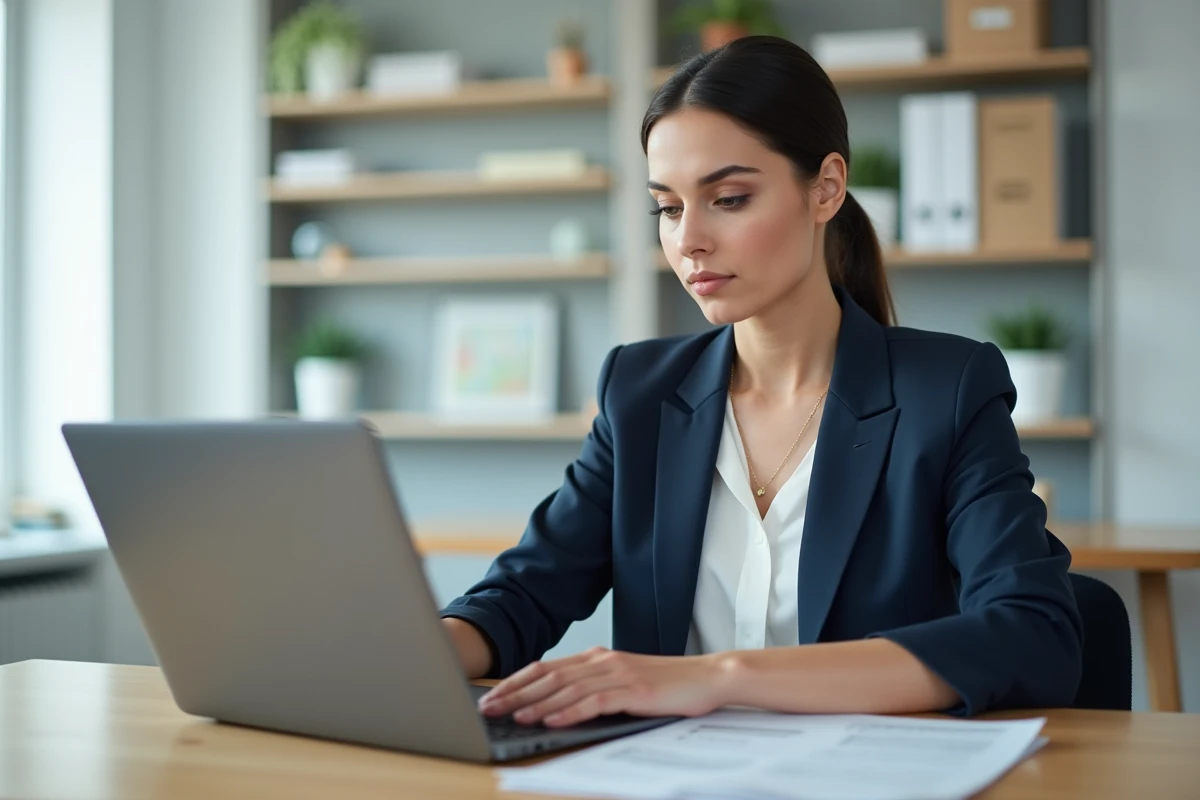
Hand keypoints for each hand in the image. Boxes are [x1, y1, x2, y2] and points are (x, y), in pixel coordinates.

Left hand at [477, 647, 729, 727]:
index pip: (547, 668)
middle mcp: (603, 660)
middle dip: (515, 693)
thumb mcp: (625, 681)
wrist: (708, 676)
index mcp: (598, 657)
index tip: (492, 694)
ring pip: (567, 689)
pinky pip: (595, 702)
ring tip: (513, 716)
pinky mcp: (634, 690)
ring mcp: (618, 673)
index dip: (516, 681)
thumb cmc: (667, 684)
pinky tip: (552, 721)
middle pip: (549, 676)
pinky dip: (570, 712)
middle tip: (489, 707)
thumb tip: (557, 703)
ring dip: (536, 704)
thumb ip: (594, 686)